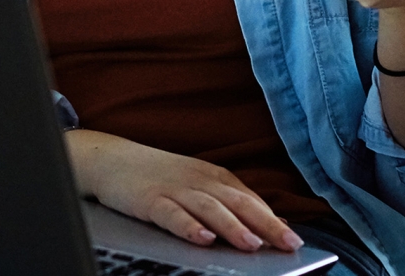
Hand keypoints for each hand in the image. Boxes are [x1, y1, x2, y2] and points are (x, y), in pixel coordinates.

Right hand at [65, 129, 303, 251]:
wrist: (110, 158)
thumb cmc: (158, 176)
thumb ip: (230, 202)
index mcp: (213, 176)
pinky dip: (188, 226)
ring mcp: (173, 189)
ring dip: (231, 225)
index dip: (272, 219)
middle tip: (288, 243)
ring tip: (251, 244)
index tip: (294, 240)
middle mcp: (198, 180)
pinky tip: (202, 238)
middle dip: (265, 223)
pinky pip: (171, 214)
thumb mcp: (197, 183)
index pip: (249, 199)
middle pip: (236, 201)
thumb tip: (270, 224)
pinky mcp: (149, 199)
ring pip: (208, 207)